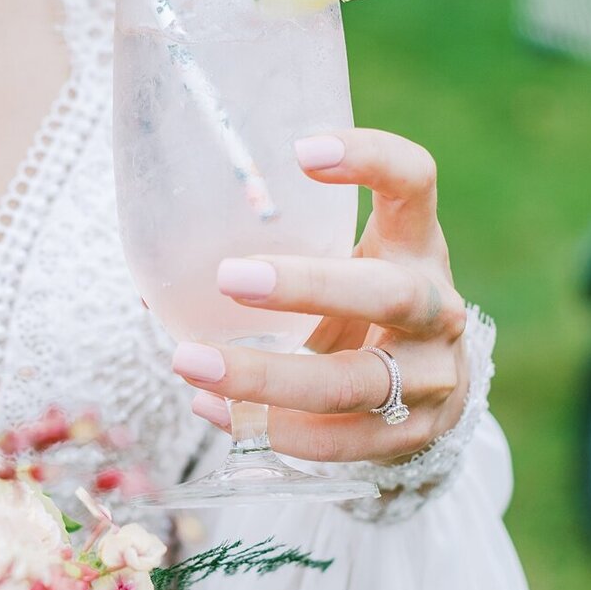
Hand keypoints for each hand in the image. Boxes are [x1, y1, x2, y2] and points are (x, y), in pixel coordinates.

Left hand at [172, 129, 469, 463]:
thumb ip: (278, 257)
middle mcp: (437, 306)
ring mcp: (433, 375)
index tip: (301, 150)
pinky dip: (273, 429)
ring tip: (191, 363)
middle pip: (386, 293)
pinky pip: (340, 439)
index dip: (371, 159)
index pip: (414, 182)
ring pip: (353, 382)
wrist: (431, 393)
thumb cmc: (359, 311)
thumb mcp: (341, 266)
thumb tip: (154, 281)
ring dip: (267, 378)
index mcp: (416, 244)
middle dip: (306, 286)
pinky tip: (217, 410)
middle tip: (228, 277)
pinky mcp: (414, 434)